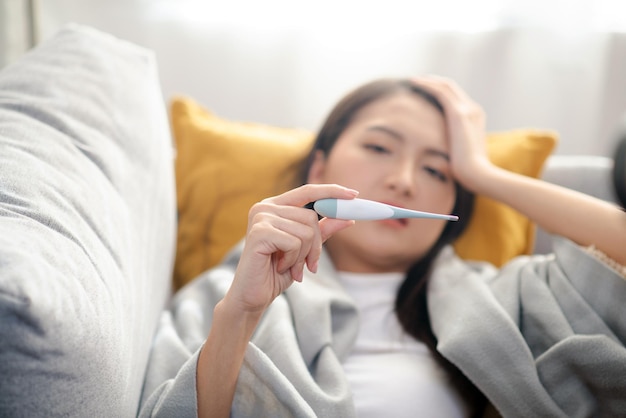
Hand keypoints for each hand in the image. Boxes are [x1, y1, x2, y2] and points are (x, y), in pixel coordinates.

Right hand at [223, 184, 357, 316]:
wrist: (252, 296)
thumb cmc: (276, 272)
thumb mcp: (305, 250)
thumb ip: (322, 231)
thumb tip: (347, 218)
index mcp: (275, 206)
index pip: (308, 191)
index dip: (332, 191)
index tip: (353, 195)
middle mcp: (265, 207)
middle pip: (311, 216)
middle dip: (315, 245)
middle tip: (307, 264)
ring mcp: (260, 218)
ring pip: (306, 231)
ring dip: (303, 256)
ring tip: (289, 267)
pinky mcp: (259, 232)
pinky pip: (294, 243)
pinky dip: (293, 260)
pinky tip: (280, 266)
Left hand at [410, 75, 491, 190]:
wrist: (478, 175)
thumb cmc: (467, 172)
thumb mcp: (460, 154)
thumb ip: (453, 147)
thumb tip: (442, 153)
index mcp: (475, 118)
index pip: (456, 97)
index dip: (440, 91)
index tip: (424, 90)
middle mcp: (474, 109)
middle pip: (451, 87)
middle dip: (433, 82)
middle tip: (415, 81)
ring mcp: (468, 110)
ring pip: (446, 86)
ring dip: (428, 81)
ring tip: (412, 80)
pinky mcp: (459, 113)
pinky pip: (441, 91)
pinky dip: (427, 85)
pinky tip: (414, 83)